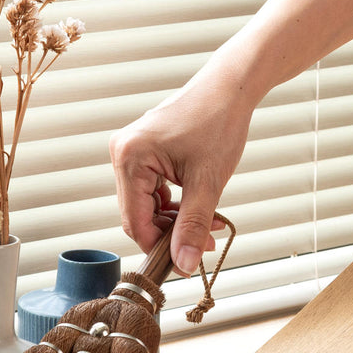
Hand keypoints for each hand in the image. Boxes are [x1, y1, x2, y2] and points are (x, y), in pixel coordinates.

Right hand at [110, 65, 254, 275]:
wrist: (229, 88)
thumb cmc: (218, 122)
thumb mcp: (208, 183)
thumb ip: (193, 226)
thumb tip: (183, 263)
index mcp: (130, 158)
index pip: (134, 222)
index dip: (158, 248)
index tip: (183, 263)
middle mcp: (123, 154)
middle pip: (139, 215)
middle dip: (171, 234)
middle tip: (203, 244)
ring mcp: (132, 152)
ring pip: (148, 206)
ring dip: (176, 221)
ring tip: (209, 226)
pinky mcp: (145, 153)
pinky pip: (154, 192)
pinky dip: (176, 205)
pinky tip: (199, 209)